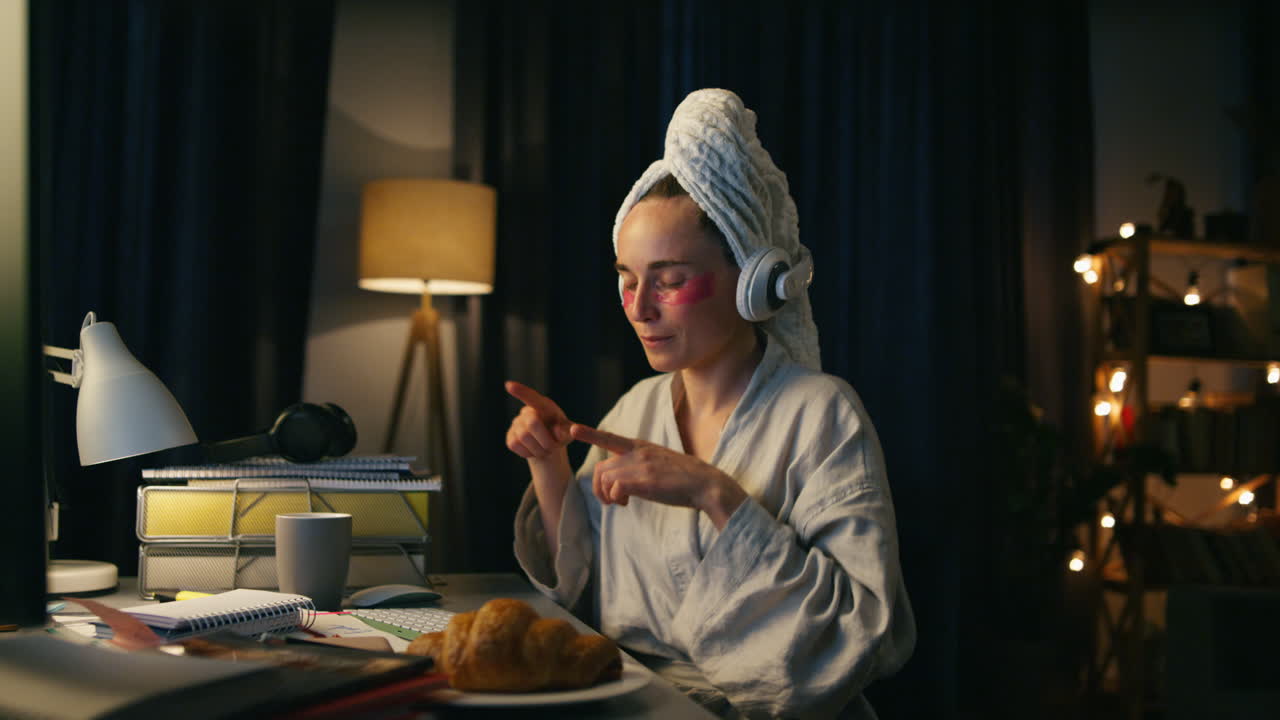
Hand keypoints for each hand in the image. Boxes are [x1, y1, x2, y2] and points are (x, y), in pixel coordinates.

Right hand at [504, 381, 572, 460]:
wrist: (550, 445)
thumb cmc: (561, 433)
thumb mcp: (569, 432)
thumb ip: (567, 431)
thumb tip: (558, 431)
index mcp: (544, 405)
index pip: (532, 397)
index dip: (521, 391)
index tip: (509, 385)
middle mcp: (528, 411)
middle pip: (532, 423)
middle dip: (545, 439)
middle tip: (553, 447)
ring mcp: (516, 423)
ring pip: (523, 437)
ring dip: (538, 448)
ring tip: (544, 449)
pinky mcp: (509, 436)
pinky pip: (514, 445)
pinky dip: (527, 452)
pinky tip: (533, 450)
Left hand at [569, 423, 746, 527]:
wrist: (706, 484)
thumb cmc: (684, 479)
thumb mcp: (659, 464)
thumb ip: (639, 465)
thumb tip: (621, 483)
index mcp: (642, 446)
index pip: (611, 438)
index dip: (590, 434)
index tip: (572, 429)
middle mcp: (638, 452)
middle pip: (602, 468)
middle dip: (599, 487)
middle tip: (611, 501)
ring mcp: (641, 465)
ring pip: (605, 478)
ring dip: (607, 495)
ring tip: (620, 503)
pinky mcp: (644, 480)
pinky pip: (615, 487)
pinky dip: (615, 498)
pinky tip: (626, 503)